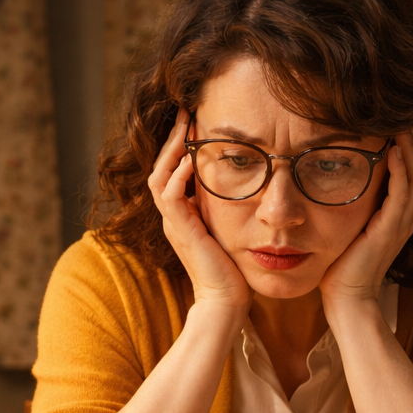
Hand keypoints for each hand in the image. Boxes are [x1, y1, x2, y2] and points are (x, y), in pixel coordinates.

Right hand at [148, 113, 249, 311]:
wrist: (226, 301)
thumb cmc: (234, 270)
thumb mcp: (232, 229)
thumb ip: (230, 207)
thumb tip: (252, 182)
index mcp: (183, 215)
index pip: (173, 170)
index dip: (182, 146)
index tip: (197, 121)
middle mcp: (174, 217)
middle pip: (161, 167)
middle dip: (174, 138)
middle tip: (187, 112)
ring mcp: (174, 224)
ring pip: (160, 176)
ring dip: (173, 150)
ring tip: (187, 127)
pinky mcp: (180, 231)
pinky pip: (169, 196)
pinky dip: (178, 176)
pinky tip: (190, 160)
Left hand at [319, 127, 412, 309]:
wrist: (347, 297)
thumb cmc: (342, 264)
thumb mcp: (349, 224)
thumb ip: (353, 201)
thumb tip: (334, 172)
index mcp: (399, 213)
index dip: (410, 143)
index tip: (398, 117)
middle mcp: (407, 215)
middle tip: (407, 109)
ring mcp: (403, 222)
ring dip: (412, 146)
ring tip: (405, 120)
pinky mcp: (393, 229)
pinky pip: (404, 193)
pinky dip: (402, 169)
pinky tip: (395, 149)